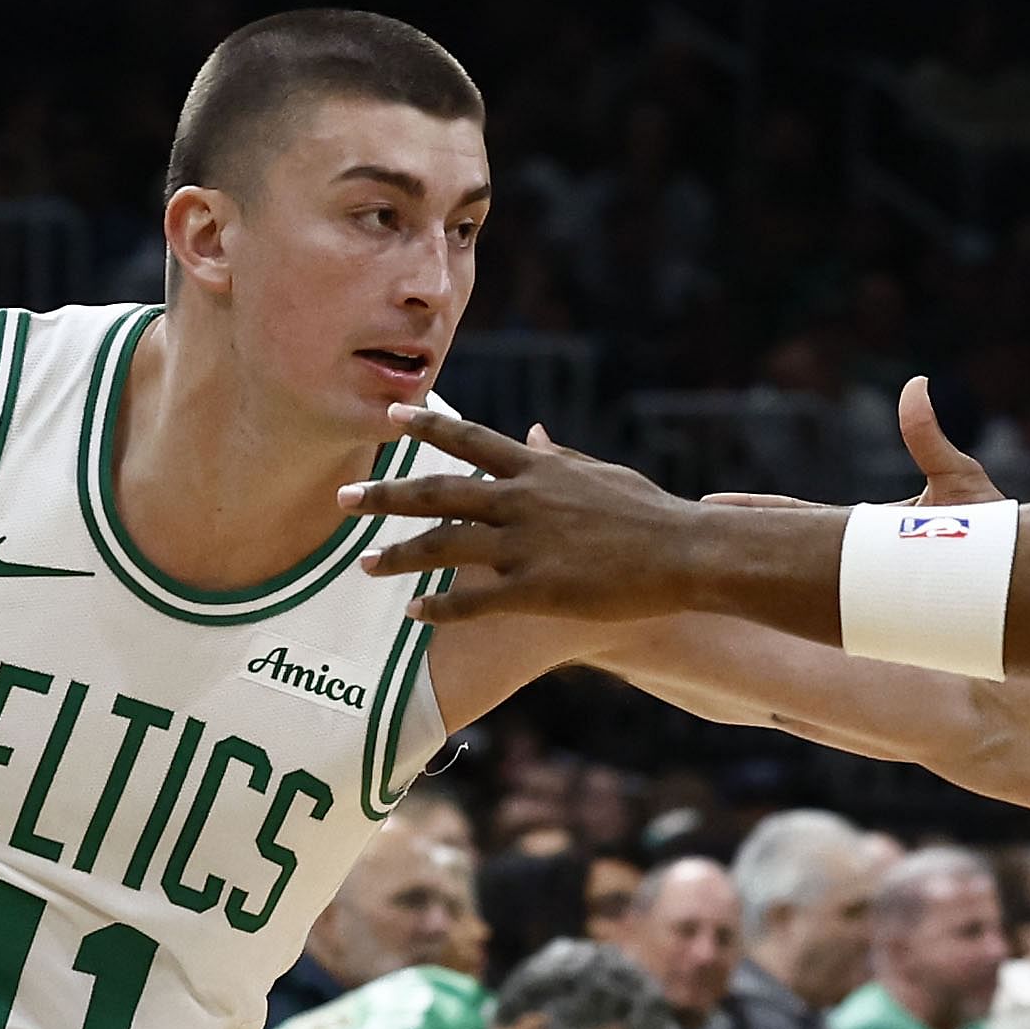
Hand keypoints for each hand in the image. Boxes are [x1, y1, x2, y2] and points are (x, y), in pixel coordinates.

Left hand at [343, 404, 728, 629]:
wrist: (686, 552)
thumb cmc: (650, 513)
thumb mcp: (600, 474)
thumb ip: (556, 456)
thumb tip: (532, 435)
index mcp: (537, 468)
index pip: (469, 439)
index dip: (427, 426)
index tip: (391, 416)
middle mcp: (522, 501)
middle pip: (437, 493)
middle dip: (385, 496)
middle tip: (344, 498)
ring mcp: (526, 545)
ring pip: (445, 546)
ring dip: (399, 555)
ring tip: (364, 564)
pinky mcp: (537, 589)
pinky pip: (475, 600)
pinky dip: (440, 606)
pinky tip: (415, 612)